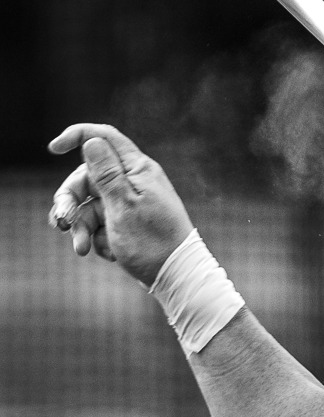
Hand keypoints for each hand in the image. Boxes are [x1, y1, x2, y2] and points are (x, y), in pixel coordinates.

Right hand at [48, 124, 195, 287]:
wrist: (177, 280)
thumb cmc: (152, 243)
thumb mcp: (123, 205)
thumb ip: (105, 173)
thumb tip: (92, 141)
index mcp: (137, 169)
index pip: (104, 138)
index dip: (76, 137)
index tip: (53, 149)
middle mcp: (134, 183)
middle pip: (88, 178)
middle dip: (71, 199)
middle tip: (61, 222)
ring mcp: (130, 205)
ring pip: (92, 206)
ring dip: (81, 227)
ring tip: (81, 249)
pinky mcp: (128, 225)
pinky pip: (103, 225)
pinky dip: (100, 239)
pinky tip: (111, 254)